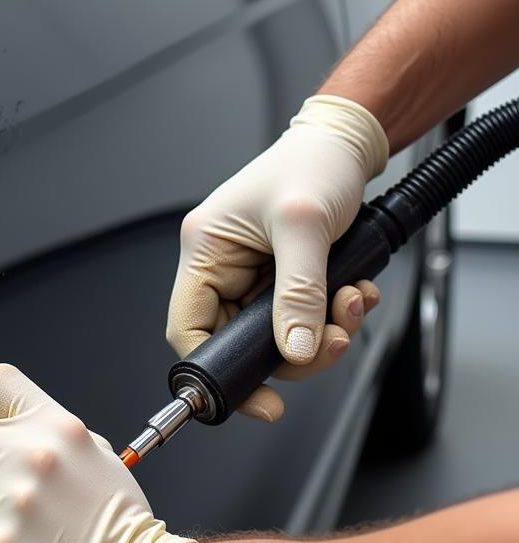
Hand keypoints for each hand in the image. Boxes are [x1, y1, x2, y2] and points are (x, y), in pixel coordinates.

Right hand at [167, 95, 388, 420]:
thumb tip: (296, 350)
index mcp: (205, 250)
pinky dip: (330, 315)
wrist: (347, 143)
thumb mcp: (305, 227)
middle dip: (291, 350)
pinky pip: (299, 317)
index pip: (189, 327)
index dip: (217, 369)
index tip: (260, 399)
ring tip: (352, 304)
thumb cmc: (313, 164)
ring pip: (274, 334)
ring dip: (319, 332)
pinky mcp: (281, 276)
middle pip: (238, 339)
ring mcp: (252, 273)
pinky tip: (353, 292)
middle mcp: (222, 265)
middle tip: (329, 343)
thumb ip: (299, 293)